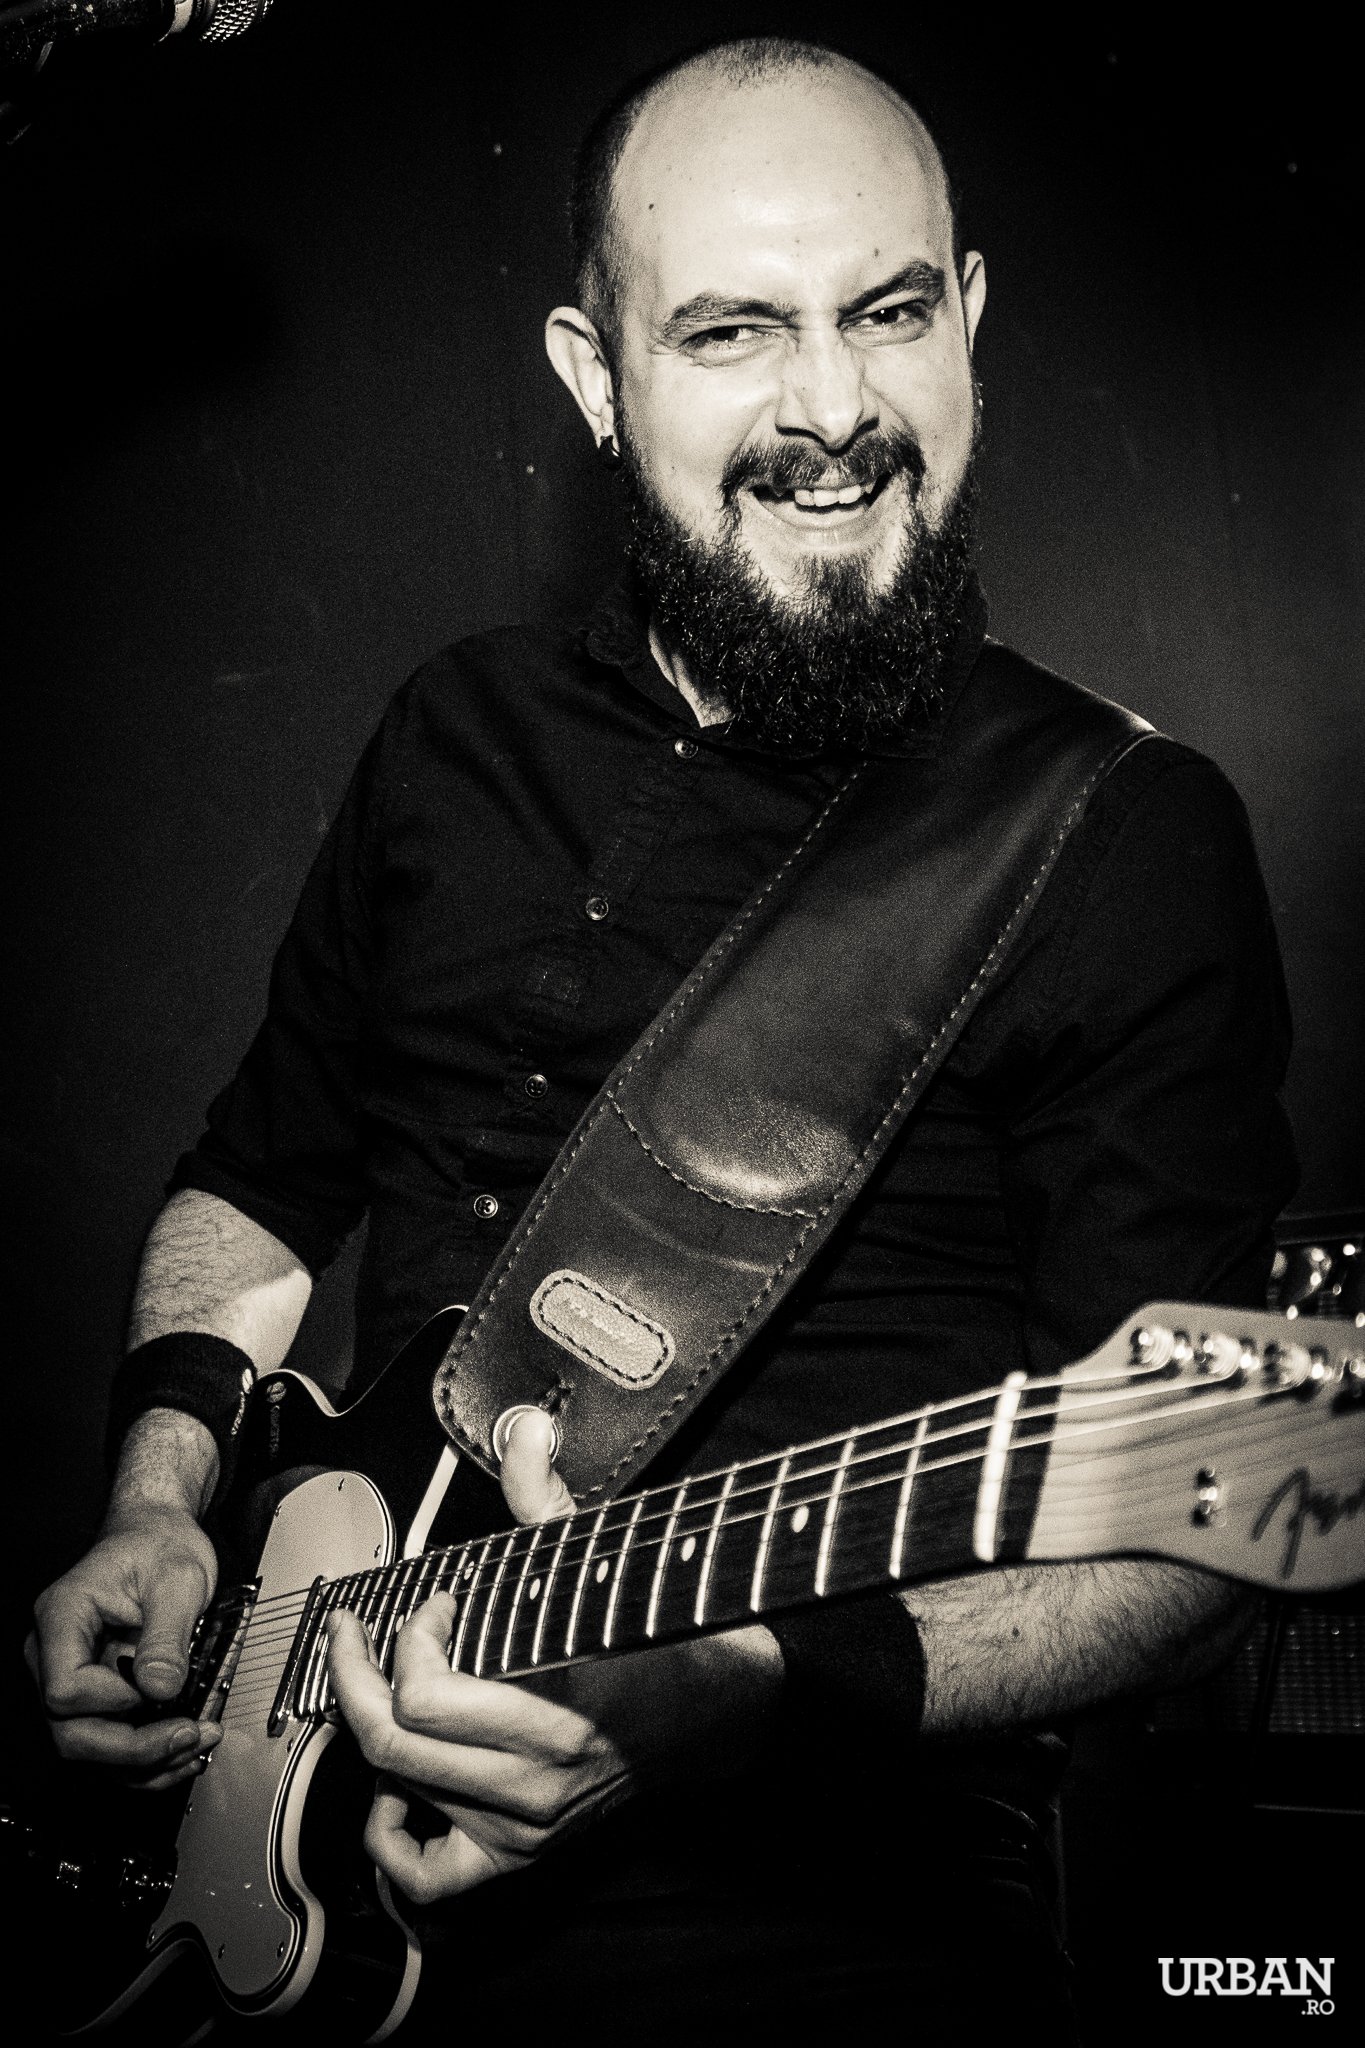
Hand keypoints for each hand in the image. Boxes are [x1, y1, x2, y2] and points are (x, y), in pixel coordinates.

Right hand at [26, 1506, 223, 1789]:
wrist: (156, 1537)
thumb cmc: (159, 1546)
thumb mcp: (177, 1578)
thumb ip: (167, 1634)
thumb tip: (161, 1688)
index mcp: (63, 1617)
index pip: (65, 1689)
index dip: (114, 1702)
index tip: (159, 1687)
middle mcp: (54, 1655)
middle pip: (71, 1733)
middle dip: (134, 1748)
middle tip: (190, 1735)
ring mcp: (73, 1680)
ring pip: (90, 1749)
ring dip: (146, 1762)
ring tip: (196, 1743)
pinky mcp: (95, 1697)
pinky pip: (109, 1743)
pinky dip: (147, 1758)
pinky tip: (183, 1749)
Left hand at [327, 1412, 783, 1902]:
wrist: (721, 1718)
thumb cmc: (661, 1640)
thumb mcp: (604, 1564)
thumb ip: (548, 1501)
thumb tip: (523, 1428)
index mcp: (552, 1720)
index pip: (425, 1696)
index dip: (411, 1638)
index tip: (436, 1602)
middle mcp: (531, 1787)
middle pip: (392, 1744)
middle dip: (355, 1676)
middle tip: (355, 1633)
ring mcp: (522, 1829)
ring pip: (401, 1790)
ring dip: (372, 1735)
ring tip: (373, 1690)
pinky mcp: (521, 1855)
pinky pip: (431, 1877)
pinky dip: (393, 1844)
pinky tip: (392, 1794)